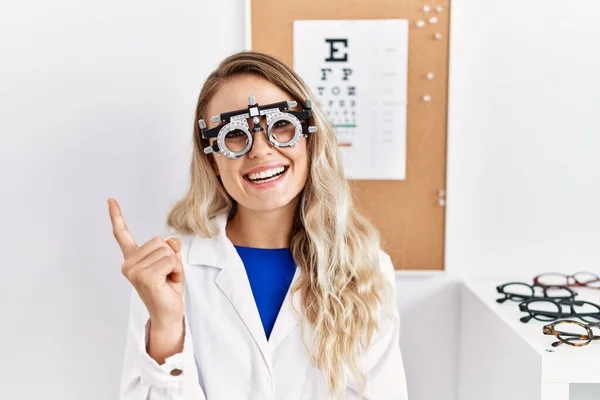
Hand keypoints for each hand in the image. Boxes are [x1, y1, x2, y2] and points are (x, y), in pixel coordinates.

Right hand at [108, 197, 184, 331]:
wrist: (168, 315)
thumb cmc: (168, 290)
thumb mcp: (171, 263)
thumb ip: (170, 249)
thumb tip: (172, 240)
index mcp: (132, 259)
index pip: (122, 234)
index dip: (117, 216)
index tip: (111, 200)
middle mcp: (128, 264)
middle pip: (160, 241)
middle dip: (171, 257)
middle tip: (166, 276)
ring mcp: (135, 271)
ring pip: (167, 250)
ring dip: (175, 265)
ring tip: (168, 280)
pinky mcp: (145, 277)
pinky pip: (171, 260)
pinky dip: (177, 270)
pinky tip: (169, 283)